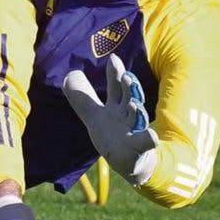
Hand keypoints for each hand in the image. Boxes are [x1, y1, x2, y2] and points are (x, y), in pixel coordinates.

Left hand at [62, 54, 157, 184]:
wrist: (128, 161)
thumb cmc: (112, 135)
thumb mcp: (93, 115)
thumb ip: (82, 99)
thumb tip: (68, 78)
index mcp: (116, 107)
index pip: (116, 87)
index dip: (115, 73)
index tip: (113, 58)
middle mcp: (127, 115)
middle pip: (130, 98)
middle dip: (129, 87)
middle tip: (126, 77)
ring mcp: (135, 131)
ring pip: (138, 118)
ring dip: (137, 111)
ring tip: (134, 104)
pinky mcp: (140, 147)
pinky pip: (146, 143)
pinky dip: (149, 139)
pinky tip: (152, 136)